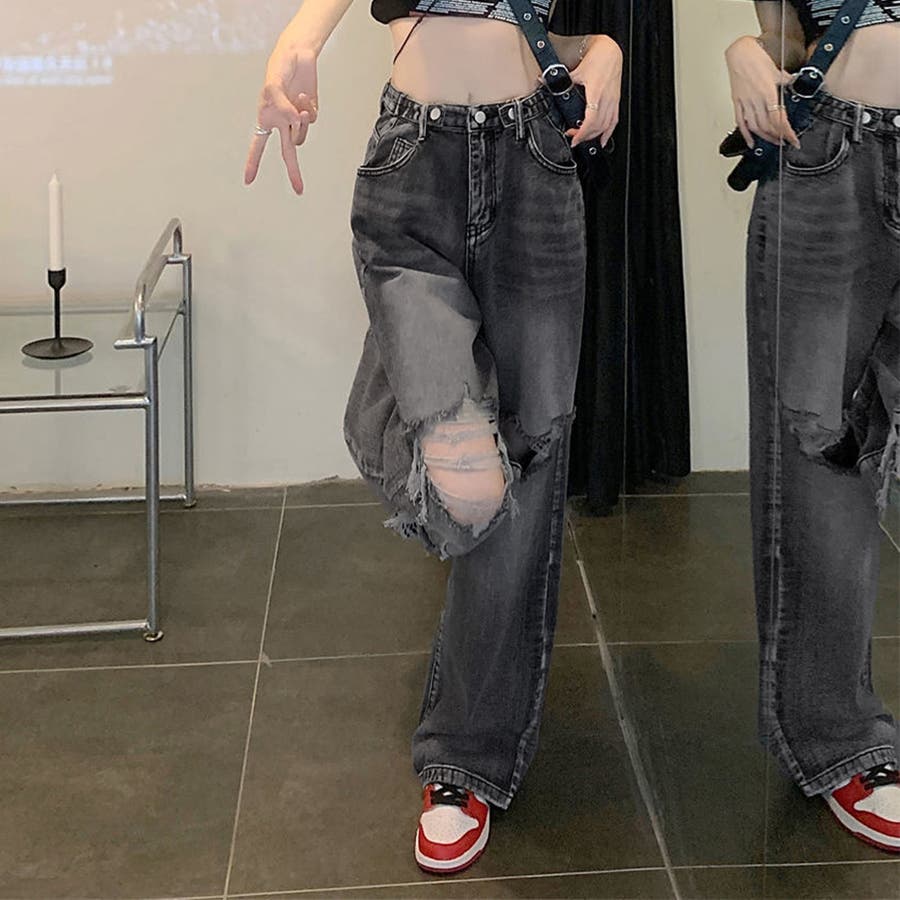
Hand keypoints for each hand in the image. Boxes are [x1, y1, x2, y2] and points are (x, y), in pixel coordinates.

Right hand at [244, 42, 318, 194]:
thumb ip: (282, 106)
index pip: (258, 146)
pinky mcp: (311, 113)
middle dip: (293, 172)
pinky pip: (311, 121)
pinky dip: (308, 109)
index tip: (248, 181)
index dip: (253, 163)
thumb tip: (295, 122)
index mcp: (266, 120)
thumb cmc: (278, 69)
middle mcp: (282, 124)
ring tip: (297, 101)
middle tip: (298, 191)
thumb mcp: (274, 86)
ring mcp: (297, 120)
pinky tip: (304, 95)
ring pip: (302, 135)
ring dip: (301, 122)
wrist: (297, 55)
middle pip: (288, 154)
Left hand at [564, 35, 621, 148]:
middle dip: (585, 136)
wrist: (611, 51)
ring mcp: (613, 100)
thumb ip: (560, 79)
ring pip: (606, 126)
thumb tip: (543, 80)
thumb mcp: (577, 70)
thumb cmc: (597, 59)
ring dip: (594, 136)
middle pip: (597, 126)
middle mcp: (606, 98)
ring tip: (583, 139)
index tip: (573, 138)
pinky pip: (614, 121)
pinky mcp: (616, 101)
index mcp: (596, 92)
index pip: (591, 119)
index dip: (582, 132)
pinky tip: (603, 140)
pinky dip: (608, 133)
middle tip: (573, 138)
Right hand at [725, 35, 800, 149]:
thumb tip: (792, 82)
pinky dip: (746, 135)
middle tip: (785, 141)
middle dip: (777, 136)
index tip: (792, 139)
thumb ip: (784, 80)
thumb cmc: (756, 59)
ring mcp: (746, 102)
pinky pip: (741, 122)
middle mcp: (757, 99)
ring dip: (765, 137)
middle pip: (768, 125)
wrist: (740, 54)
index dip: (786, 131)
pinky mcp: (737, 103)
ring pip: (755, 126)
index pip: (778, 118)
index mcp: (768, 92)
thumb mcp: (776, 70)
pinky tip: (751, 142)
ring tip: (772, 141)